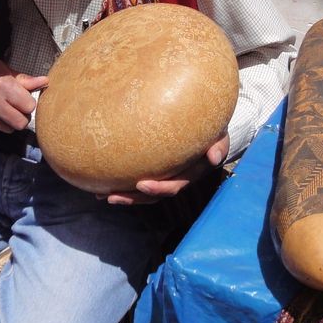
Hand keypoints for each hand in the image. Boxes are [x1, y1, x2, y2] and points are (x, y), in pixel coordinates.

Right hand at [0, 44, 47, 131]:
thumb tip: (45, 81)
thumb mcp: (2, 70)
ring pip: (6, 129)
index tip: (23, 99)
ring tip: (0, 108)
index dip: (28, 103)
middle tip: (15, 108)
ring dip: (7, 121)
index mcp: (3, 87)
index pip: (30, 107)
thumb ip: (23, 80)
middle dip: (21, 117)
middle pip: (20, 123)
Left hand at [104, 134, 229, 205]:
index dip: (159, 188)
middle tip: (113, 196)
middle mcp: (179, 177)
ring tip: (102, 196)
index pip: (175, 184)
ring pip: (145, 191)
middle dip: (134, 197)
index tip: (142, 185)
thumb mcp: (220, 134)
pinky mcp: (157, 169)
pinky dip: (122, 183)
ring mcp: (167, 175)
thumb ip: (218, 144)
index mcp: (193, 172)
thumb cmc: (213, 127)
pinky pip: (139, 178)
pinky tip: (102, 185)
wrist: (210, 124)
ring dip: (125, 196)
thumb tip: (214, 157)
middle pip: (155, 193)